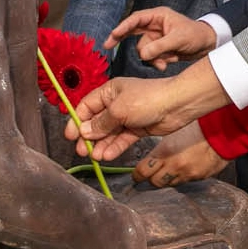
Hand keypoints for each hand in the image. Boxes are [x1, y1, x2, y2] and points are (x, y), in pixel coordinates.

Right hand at [65, 59, 230, 160]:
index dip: (77, 121)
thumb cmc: (147, 99)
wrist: (176, 105)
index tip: (70, 136)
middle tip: (82, 151)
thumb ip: (101, 123)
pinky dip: (114, 147)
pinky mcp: (137, 128)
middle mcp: (116, 103)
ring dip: (101, 144)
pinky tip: (107, 156)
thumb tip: (84, 131)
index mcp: (109, 91)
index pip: (86, 106)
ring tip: (94, 157)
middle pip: (96, 122)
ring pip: (109, 133)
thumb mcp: (119, 110)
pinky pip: (122, 139)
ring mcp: (127, 116)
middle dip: (88, 136)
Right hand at [108, 7, 217, 70]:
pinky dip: (157, 61)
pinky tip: (168, 63)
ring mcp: (156, 37)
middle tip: (106, 45)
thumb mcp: (178, 39)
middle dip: (120, 38)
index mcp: (158, 16)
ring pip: (143, 49)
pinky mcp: (159, 48)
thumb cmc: (196, 35)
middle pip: (132, 31)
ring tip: (165, 62)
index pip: (136, 19)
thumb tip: (142, 55)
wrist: (207, 45)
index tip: (113, 34)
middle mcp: (154, 25)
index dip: (123, 26)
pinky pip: (150, 56)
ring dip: (152, 58)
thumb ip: (159, 46)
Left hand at [132, 122, 226, 187]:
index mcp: (165, 152)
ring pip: (168, 184)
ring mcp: (186, 174)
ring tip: (169, 169)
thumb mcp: (173, 134)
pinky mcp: (197, 178)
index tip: (137, 174)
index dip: (138, 174)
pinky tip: (183, 168)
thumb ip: (161, 149)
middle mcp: (174, 166)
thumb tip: (150, 158)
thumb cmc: (198, 129)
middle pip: (154, 182)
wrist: (221, 133)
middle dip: (151, 178)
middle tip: (152, 172)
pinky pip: (183, 182)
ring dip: (166, 178)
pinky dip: (180, 177)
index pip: (142, 172)